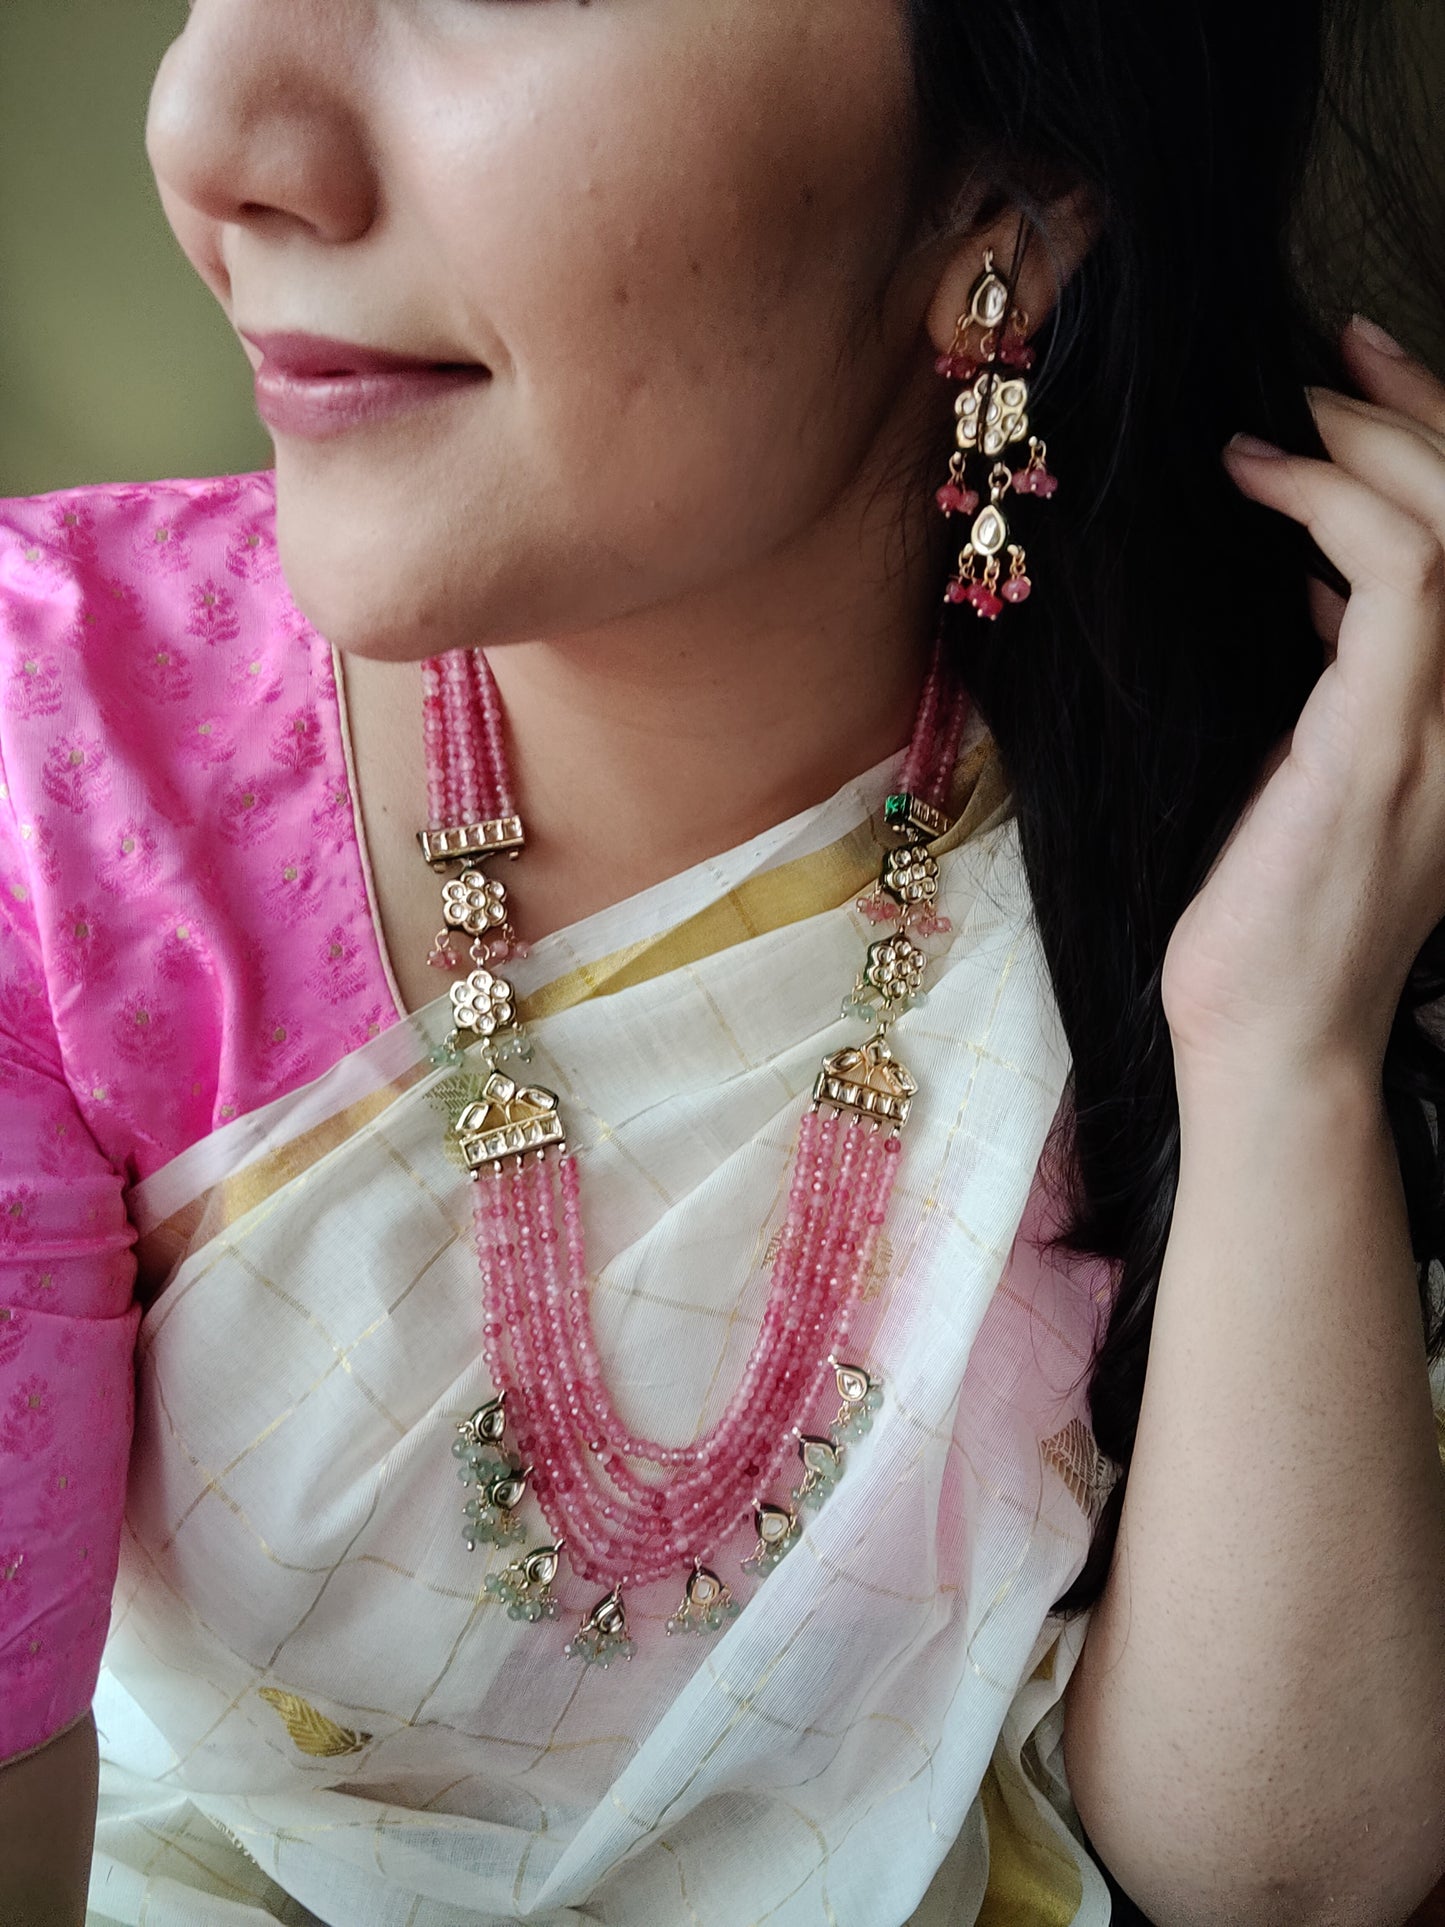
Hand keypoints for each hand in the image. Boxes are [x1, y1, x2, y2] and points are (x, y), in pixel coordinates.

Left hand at [1162, 317, 1444, 1088]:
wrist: (1276, 1039)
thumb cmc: (1276, 918)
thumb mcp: (1323, 770)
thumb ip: (1353, 681)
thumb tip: (1323, 591)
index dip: (1441, 437)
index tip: (1362, 375)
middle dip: (1422, 409)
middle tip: (1336, 354)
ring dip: (1374, 443)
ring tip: (1285, 417)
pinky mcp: (1384, 744)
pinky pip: (1400, 577)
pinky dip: (1332, 505)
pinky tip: (1260, 483)